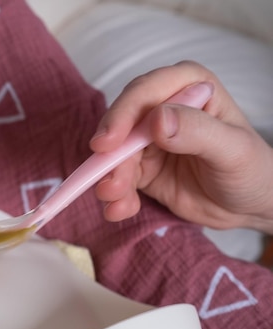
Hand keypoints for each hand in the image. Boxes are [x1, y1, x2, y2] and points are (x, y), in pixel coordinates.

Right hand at [90, 61, 272, 233]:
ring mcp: (148, 139)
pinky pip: (118, 178)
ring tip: (116, 202)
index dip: (121, 115)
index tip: (107, 143)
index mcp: (189, 87)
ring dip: (110, 180)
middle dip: (111, 156)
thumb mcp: (233, 150)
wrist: (250, 206)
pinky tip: (121, 210)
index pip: (145, 92)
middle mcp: (163, 107)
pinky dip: (116, 196)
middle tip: (108, 184)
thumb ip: (198, 131)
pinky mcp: (140, 167)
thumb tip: (156, 120)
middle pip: (121, 124)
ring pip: (115, 154)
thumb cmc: (252, 170)